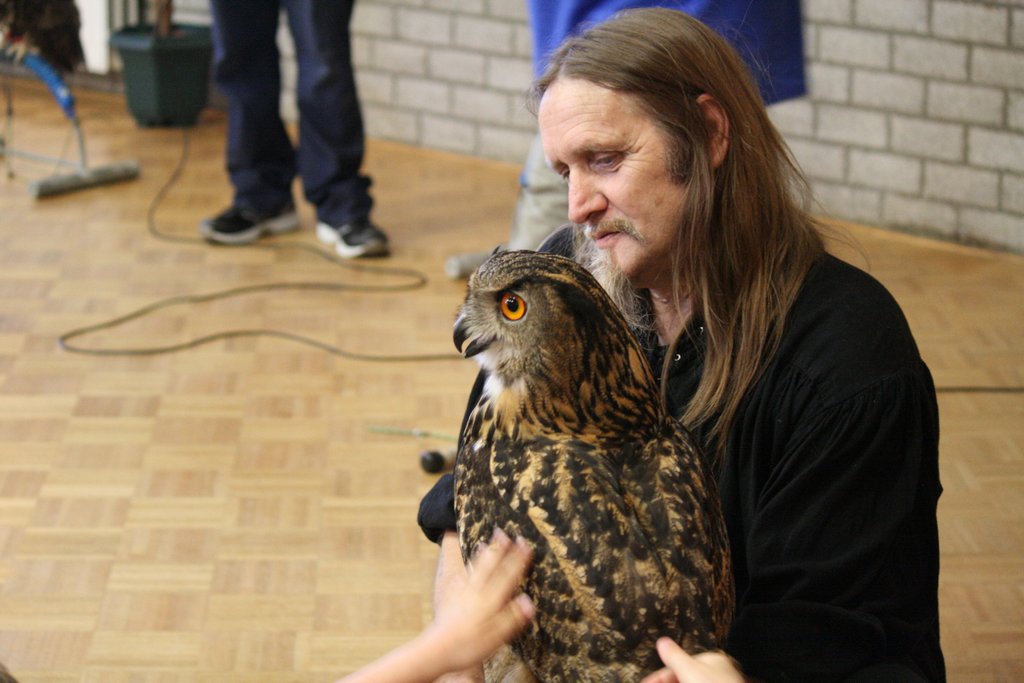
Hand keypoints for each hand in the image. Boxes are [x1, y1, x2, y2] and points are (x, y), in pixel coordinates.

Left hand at [427, 529, 534, 672]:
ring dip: (483, 555)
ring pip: (475, 569)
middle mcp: (476, 593)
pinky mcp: (452, 599)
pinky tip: (466, 565)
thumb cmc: (468, 646)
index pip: (507, 576)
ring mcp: (463, 594)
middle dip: (499, 550)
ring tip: (486, 541)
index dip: (517, 560)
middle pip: (490, 567)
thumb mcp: (496, 637)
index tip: (525, 544)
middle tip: (505, 532)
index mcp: (490, 601)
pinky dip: (467, 566)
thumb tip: (529, 602)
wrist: (437, 650)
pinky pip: (462, 576)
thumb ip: (512, 619)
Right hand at [640, 638, 746, 682]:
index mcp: (712, 660)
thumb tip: (661, 640)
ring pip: (689, 682)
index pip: (679, 663)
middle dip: (666, 681)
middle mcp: (717, 673)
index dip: (659, 675)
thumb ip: (674, 656)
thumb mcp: (689, 670)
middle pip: (684, 675)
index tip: (645, 682)